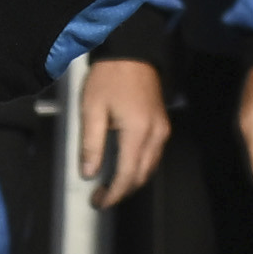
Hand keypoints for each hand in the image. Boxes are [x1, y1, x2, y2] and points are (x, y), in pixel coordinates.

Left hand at [75, 51, 171, 206]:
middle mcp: (156, 134)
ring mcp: (163, 129)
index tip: (98, 202)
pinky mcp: (163, 124)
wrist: (132, 51)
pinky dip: (140, 167)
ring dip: (132, 180)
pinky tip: (124, 167)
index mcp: (138, 132)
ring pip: (151, 167)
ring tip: (110, 186)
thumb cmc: (109, 77)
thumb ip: (91, 144)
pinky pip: (154, 154)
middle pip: (142, 175)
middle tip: (101, 197)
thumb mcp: (92, 109)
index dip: (113, 193)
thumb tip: (89, 173)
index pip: (128, 175)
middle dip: (122, 191)